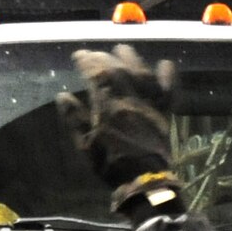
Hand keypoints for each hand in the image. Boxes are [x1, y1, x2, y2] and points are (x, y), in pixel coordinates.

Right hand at [56, 44, 176, 205]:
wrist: (144, 180)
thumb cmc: (111, 164)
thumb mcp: (86, 145)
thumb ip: (75, 119)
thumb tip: (62, 96)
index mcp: (109, 106)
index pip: (97, 73)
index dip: (87, 61)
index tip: (79, 55)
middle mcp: (130, 98)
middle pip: (118, 68)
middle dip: (104, 57)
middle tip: (95, 54)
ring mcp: (150, 103)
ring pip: (141, 72)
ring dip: (131, 58)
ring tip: (122, 50)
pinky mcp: (165, 112)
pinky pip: (169, 89)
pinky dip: (168, 75)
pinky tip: (164, 64)